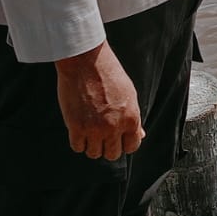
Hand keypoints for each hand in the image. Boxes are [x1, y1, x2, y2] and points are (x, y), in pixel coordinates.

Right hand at [55, 41, 143, 160]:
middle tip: (102, 134)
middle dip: (108, 146)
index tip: (118, 138)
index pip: (132, 146)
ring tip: (89, 131)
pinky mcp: (76, 127)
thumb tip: (140, 135)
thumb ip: (134, 118)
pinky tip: (79, 129)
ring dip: (92, 145)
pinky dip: (78, 141)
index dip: (124, 143)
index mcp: (131, 118)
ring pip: (94, 153)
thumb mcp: (129, 94)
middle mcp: (114, 127)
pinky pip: (77, 147)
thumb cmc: (109, 74)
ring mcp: (95, 128)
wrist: (86, 61)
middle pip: (112, 154)